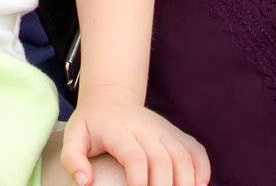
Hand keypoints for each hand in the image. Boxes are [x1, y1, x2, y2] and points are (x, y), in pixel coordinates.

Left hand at [60, 91, 210, 185]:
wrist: (112, 97)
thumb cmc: (93, 124)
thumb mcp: (74, 135)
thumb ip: (73, 158)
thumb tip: (86, 182)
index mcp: (120, 130)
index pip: (135, 156)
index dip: (139, 180)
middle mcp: (146, 128)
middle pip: (163, 160)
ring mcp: (164, 130)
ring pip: (183, 156)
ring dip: (186, 182)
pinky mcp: (177, 134)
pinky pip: (196, 151)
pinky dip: (202, 170)